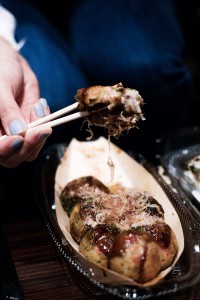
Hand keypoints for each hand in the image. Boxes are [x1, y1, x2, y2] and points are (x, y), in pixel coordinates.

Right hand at [0, 37, 51, 167]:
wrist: (10, 64)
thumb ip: (6, 110)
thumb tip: (18, 133)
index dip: (5, 149)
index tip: (19, 138)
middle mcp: (0, 137)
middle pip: (13, 159)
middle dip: (29, 145)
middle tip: (42, 128)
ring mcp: (15, 136)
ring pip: (29, 152)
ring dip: (39, 135)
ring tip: (38, 107)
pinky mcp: (30, 130)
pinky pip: (40, 137)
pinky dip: (45, 124)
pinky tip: (40, 105)